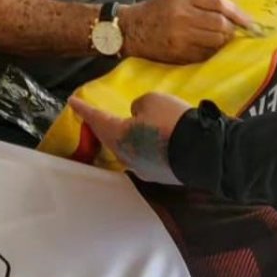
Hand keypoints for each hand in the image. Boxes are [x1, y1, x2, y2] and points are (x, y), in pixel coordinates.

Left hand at [68, 93, 189, 184]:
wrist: (205, 152)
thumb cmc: (173, 121)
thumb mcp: (152, 101)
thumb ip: (137, 107)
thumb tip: (136, 116)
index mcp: (118, 136)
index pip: (96, 119)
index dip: (83, 109)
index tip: (71, 102)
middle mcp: (125, 156)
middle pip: (108, 138)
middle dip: (101, 126)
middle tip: (94, 115)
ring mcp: (142, 170)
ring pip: (126, 150)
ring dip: (123, 138)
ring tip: (123, 127)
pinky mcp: (159, 176)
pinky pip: (144, 157)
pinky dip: (141, 147)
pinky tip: (148, 141)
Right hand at [119, 0, 252, 63]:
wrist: (131, 30)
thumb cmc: (155, 10)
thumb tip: (230, 11)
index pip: (218, 3)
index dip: (238, 13)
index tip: (249, 21)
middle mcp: (182, 16)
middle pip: (221, 24)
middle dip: (232, 29)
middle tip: (234, 31)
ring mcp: (181, 36)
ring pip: (216, 40)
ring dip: (224, 41)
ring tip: (221, 38)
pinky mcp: (179, 53)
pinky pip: (206, 54)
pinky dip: (212, 51)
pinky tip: (208, 47)